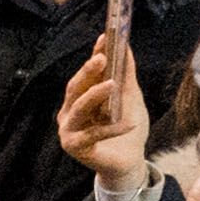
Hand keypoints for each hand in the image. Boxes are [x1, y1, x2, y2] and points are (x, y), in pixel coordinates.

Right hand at [57, 41, 150, 188]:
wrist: (128, 162)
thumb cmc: (127, 130)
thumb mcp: (131, 98)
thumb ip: (126, 77)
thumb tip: (127, 49)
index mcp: (80, 98)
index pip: (85, 73)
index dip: (93, 55)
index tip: (105, 38)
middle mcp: (69, 112)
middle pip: (76, 88)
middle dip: (88, 72)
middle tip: (103, 58)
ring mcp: (68, 129)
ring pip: (79, 108)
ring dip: (95, 95)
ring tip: (112, 85)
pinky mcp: (74, 147)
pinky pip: (93, 134)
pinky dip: (112, 128)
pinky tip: (129, 124)